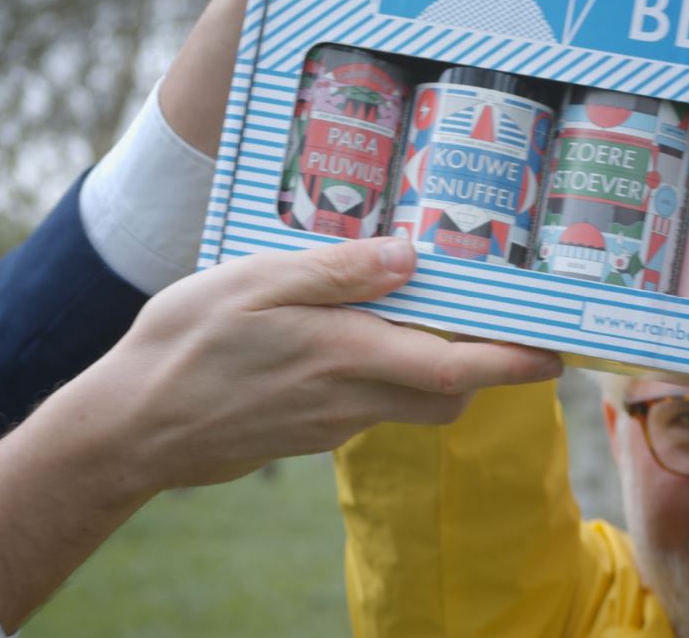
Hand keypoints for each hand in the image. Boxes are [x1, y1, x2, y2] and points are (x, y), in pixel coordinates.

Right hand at [100, 236, 562, 487]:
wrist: (131, 427)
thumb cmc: (185, 345)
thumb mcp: (256, 283)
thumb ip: (337, 271)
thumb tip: (411, 257)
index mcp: (347, 357)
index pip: (456, 367)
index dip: (514, 362)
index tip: (558, 353)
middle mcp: (350, 399)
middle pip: (444, 392)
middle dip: (479, 364)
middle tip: (488, 315)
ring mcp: (327, 422)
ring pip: (406, 400)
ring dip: (425, 364)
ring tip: (408, 308)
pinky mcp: (304, 432)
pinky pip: (364, 405)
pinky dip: (377, 373)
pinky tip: (340, 334)